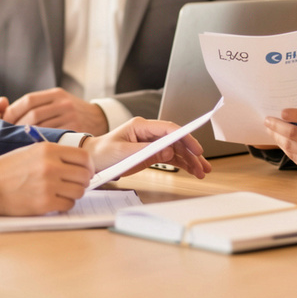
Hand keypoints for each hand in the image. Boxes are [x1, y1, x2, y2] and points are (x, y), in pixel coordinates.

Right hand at [0, 142, 93, 215]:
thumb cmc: (7, 169)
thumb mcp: (31, 152)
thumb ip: (55, 156)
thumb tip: (80, 165)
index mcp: (48, 150)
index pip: (84, 157)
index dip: (88, 166)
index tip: (85, 171)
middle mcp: (51, 165)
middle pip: (84, 175)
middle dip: (82, 181)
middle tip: (73, 184)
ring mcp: (48, 185)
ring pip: (79, 191)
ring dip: (72, 194)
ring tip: (60, 192)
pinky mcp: (44, 203)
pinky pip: (68, 205)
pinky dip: (63, 204)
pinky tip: (52, 201)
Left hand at [3, 88, 108, 133]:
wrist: (99, 119)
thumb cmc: (71, 112)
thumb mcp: (58, 101)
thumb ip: (39, 105)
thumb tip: (7, 114)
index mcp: (56, 94)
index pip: (28, 100)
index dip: (14, 111)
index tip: (5, 120)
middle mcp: (64, 103)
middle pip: (33, 114)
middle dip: (17, 125)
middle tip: (8, 134)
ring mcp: (70, 117)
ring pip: (41, 127)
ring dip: (26, 135)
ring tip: (17, 141)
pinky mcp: (75, 130)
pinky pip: (52, 137)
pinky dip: (40, 142)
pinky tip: (33, 146)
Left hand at [86, 117, 210, 180]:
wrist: (93, 159)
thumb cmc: (103, 152)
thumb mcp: (122, 153)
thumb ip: (145, 151)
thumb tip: (168, 151)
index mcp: (141, 126)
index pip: (169, 129)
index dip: (185, 138)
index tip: (196, 148)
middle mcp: (149, 132)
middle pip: (176, 139)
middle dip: (192, 152)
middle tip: (203, 164)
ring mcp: (151, 142)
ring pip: (176, 149)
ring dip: (190, 160)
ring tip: (202, 172)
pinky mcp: (151, 152)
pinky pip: (171, 157)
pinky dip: (182, 164)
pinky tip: (192, 170)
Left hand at [263, 109, 296, 177]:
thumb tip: (288, 115)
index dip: (296, 114)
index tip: (282, 112)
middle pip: (296, 134)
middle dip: (278, 126)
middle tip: (268, 120)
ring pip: (291, 147)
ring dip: (277, 137)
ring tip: (270, 129)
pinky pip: (293, 157)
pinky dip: (284, 147)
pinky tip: (280, 140)